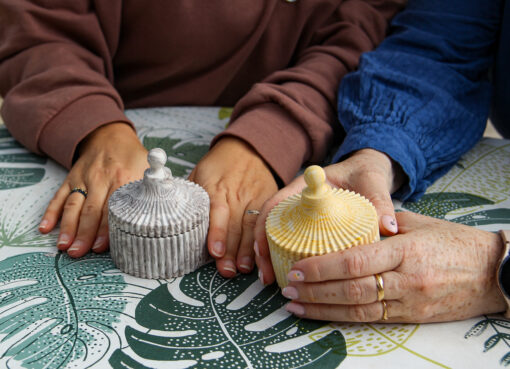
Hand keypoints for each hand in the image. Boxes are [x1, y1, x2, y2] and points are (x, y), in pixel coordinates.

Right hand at [39, 123, 147, 256]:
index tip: (101, 247)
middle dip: (84, 234)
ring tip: (64, 246)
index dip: (106, 229)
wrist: (110, 135)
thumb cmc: (132, 157)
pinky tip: (46, 228)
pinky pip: (59, 196)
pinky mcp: (71, 178)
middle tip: (78, 253)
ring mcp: (83, 179)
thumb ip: (155, 185)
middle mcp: (101, 179)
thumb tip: (167, 207)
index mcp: (123, 178)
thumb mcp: (147, 166)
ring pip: (73, 205)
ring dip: (67, 227)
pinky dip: (51, 212)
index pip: (113, 208)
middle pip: (91, 210)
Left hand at [189, 136, 277, 277]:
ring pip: (252, 226)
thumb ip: (188, 195)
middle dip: (232, 250)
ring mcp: (255, 197)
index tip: (215, 251)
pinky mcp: (268, 201)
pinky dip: (264, 241)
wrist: (249, 148)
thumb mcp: (199, 172)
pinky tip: (262, 257)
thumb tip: (168, 215)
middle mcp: (237, 193)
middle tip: (227, 271)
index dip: (217, 232)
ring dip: (249, 249)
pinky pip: (266, 223)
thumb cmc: (219, 165)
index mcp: (216, 186)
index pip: (216, 210)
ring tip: (244, 269)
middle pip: (235, 224)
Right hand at [254, 148, 404, 284]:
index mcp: (304, 187)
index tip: (263, 248)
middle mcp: (297, 202)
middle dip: (262, 250)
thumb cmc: (365, 174)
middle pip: (269, 225)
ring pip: (276, 237)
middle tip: (267, 276)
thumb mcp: (371, 182)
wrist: (368, 174)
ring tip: (271, 282)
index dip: (264, 226)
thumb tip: (387, 227)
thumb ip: (379, 200)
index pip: (276, 204)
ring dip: (270, 258)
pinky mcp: (309, 229)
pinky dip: (285, 259)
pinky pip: (291, 243)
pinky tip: (290, 278)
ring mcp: (301, 216)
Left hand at [281, 211, 505, 322]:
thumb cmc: (456, 242)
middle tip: (287, 288)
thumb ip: (385, 224)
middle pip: (351, 288)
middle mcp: (405, 279)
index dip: (323, 267)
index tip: (299, 267)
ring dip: (323, 309)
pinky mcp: (412, 317)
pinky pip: (373, 320)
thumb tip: (354, 222)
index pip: (355, 259)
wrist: (495, 272)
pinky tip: (324, 315)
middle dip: (315, 290)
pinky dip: (344, 318)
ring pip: (358, 310)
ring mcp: (409, 301)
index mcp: (404, 250)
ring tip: (295, 306)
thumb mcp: (421, 223)